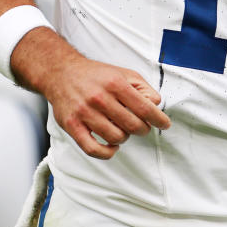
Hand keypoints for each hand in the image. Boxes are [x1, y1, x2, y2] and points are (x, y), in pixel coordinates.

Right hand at [44, 53, 170, 159]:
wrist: (62, 73)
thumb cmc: (96, 75)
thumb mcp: (123, 73)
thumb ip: (142, 87)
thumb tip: (155, 104)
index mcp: (115, 83)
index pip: (144, 107)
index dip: (158, 119)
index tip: (165, 125)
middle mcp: (100, 98)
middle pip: (133, 125)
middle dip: (143, 129)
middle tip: (141, 126)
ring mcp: (84, 113)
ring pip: (116, 137)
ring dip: (125, 137)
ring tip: (122, 129)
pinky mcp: (72, 126)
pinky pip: (93, 149)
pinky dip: (107, 153)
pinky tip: (112, 146)